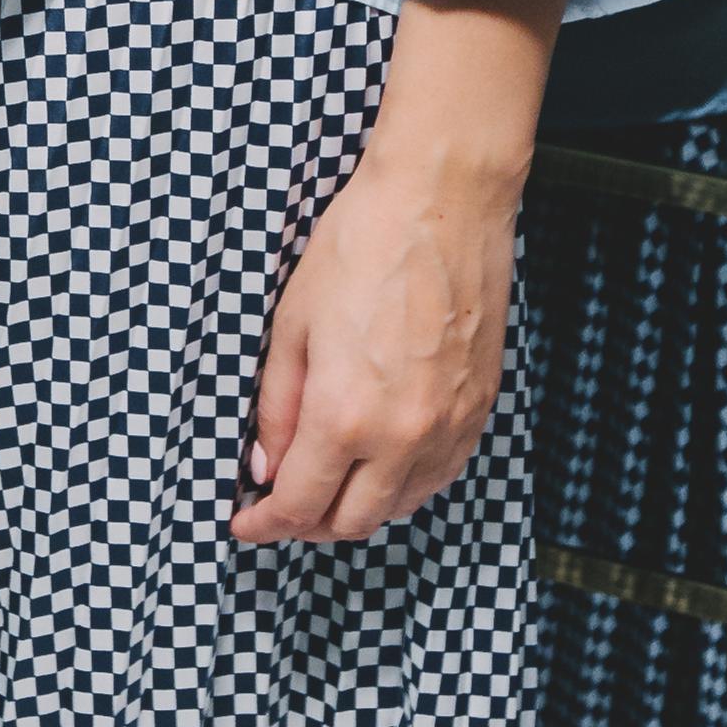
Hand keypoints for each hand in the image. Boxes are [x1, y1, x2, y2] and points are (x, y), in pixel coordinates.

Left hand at [231, 0, 563, 546]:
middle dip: (307, 525)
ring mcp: (449, 426)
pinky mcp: (480, 408)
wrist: (442, 201)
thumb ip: (276, 406)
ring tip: (328, 482)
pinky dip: (405, 484)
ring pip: (401, 507)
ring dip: (359, 507)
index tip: (247, 521)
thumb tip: (266, 465)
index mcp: (344, 415)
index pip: (299, 505)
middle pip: (351, 523)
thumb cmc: (362, 245)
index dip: (265, 523)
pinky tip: (381, 462)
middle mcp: (403, 435)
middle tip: (280, 505)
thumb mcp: (291, 324)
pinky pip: (440, 475)